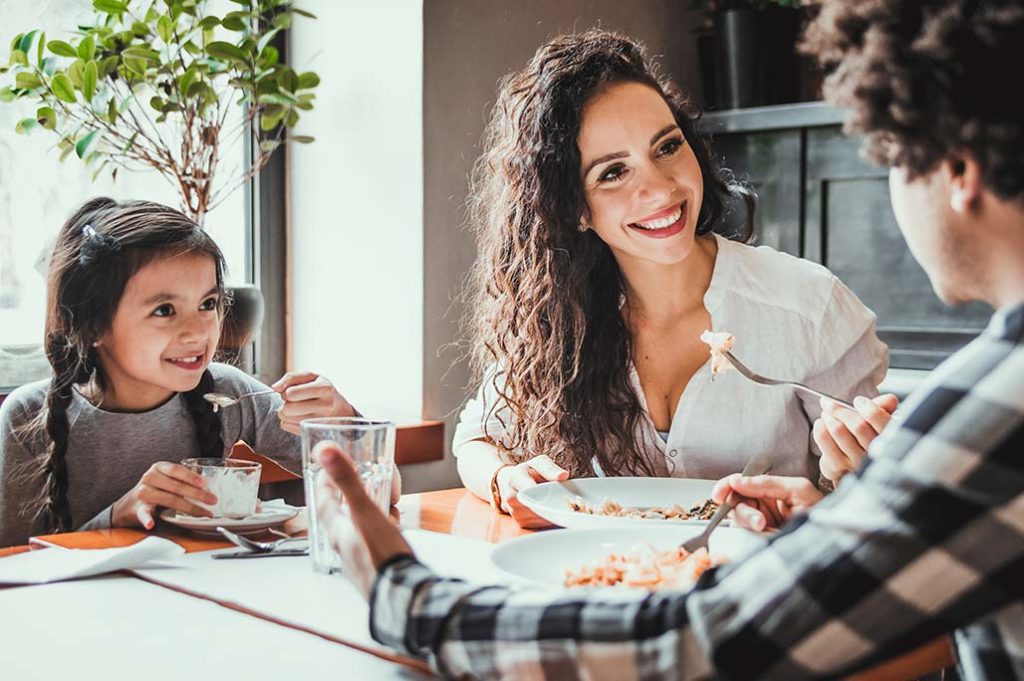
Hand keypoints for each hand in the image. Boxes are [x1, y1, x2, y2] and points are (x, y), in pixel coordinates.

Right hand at [111, 462, 216, 529]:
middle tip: (212, 501)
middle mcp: (150, 478)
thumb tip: (207, 485)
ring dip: (189, 507)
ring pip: (169, 500)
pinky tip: (151, 523)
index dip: (191, 476)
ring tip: (202, 513)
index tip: (204, 483)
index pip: (176, 470)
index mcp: (158, 468)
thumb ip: (182, 479)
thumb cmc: (154, 488)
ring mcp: (143, 493)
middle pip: (176, 486)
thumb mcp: (166, 478)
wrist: (128, 503)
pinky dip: (147, 519)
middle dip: (197, 494)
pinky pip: (144, 513)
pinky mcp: (137, 509)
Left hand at [272, 371, 356, 434]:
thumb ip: (291, 378)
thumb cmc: (322, 390)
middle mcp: (326, 406)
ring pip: (286, 419)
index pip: (291, 393)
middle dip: (286, 403)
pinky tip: (298, 417)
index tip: (292, 392)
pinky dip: (288, 421)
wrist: (341, 410)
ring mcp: (320, 422)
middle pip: (288, 408)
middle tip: (293, 401)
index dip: (286, 392)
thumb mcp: (311, 377)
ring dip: (285, 413)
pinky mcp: (313, 433)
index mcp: (325, 388)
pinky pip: (287, 427)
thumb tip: (275, 388)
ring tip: (296, 409)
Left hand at [315, 442, 413, 598]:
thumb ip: (347, 481)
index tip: (330, 468)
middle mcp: (344, 545)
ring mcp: (359, 558)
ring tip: (384, 506)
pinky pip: (373, 542)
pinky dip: (380, 531)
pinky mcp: (374, 567)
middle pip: (341, 514)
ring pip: (359, 528)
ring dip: (368, 514)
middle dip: (351, 496)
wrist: (402, 594)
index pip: (323, 501)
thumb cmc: (382, 555)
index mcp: (337, 531)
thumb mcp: (365, 512)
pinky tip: (392, 532)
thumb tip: (325, 451)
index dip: (326, 482)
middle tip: (362, 483)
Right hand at [495, 454, 568, 528]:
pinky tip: (557, 514)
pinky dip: (550, 521)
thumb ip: (550, 469)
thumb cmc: (528, 472)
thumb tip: (563, 476)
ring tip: (565, 509)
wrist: (510, 482)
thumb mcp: (538, 463)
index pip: (529, 490)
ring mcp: (515, 512)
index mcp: (515, 479)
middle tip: (572, 506)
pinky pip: (539, 525)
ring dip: (553, 515)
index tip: (561, 497)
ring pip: (539, 518)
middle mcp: (511, 498)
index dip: (546, 495)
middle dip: (554, 507)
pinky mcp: (520, 523)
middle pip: (536, 507)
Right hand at [711, 474, 822, 531]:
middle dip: (741, 509)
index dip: (728, 486)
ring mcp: (761, 524)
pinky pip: (744, 536)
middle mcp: (763, 506)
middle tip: (757, 520)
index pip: (742, 483)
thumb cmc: (823, 513)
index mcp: (771, 490)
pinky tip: (763, 535)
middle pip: (736, 502)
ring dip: (748, 522)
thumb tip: (739, 481)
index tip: (719, 494)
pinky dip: (750, 536)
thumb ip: (768, 483)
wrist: (832, 542)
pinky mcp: (761, 541)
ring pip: (738, 519)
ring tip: (764, 527)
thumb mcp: (799, 490)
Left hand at [814, 394, 897, 482]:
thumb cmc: (863, 438)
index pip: (882, 421)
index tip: (858, 401)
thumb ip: (883, 408)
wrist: (848, 465)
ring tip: (825, 413)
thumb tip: (890, 399)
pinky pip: (824, 440)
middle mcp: (875, 454)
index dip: (868, 407)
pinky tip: (820, 423)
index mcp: (890, 441)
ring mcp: (856, 463)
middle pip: (858, 425)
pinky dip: (820, 427)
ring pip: (839, 430)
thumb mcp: (875, 422)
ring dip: (828, 417)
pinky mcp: (838, 467)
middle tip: (829, 402)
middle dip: (840, 409)